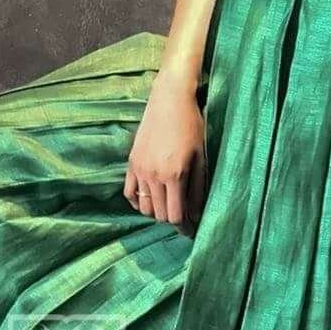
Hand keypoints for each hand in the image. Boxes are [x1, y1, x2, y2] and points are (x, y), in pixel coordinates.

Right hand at [123, 71, 207, 232]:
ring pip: (144, 207)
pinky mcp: (131, 162)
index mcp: (174, 175)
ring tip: (169, 207)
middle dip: (172, 220)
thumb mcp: (201, 157)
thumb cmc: (191, 125)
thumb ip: (198, 188)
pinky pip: (129, 193)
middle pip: (159, 214)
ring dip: (156, 212)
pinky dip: (138, 202)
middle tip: (184, 220)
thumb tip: (197, 214)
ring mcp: (139, 169)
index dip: (184, 227)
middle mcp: (154, 175)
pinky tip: (150, 199)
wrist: (169, 99)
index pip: (175, 215)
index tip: (191, 230)